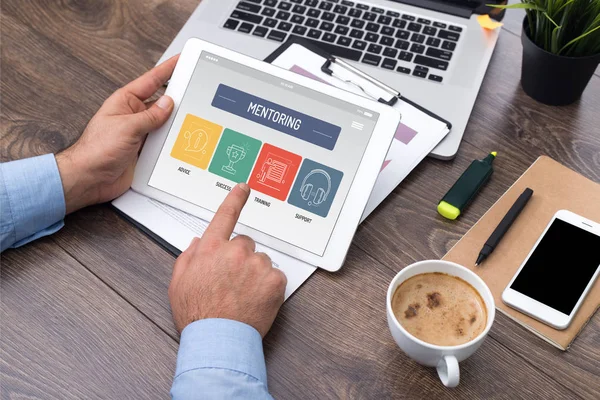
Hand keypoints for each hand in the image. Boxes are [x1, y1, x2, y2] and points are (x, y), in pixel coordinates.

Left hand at [56, 55, 178, 213]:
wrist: (89, 178)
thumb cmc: (96, 150)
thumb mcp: (127, 127)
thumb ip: (150, 115)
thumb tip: (168, 104)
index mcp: (125, 101)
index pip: (151, 80)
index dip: (167, 69)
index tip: (181, 60)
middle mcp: (134, 116)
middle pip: (162, 103)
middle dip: (177, 100)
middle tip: (195, 93)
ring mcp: (140, 134)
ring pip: (165, 125)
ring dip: (175, 126)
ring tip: (190, 120)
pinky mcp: (144, 151)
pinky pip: (163, 143)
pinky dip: (172, 143)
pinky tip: (181, 141)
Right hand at [168, 183, 287, 336]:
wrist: (218, 340)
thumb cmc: (197, 314)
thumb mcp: (179, 283)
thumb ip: (189, 257)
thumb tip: (199, 244)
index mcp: (211, 248)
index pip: (225, 216)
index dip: (235, 199)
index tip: (244, 188)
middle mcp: (236, 251)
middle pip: (245, 243)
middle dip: (241, 257)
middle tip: (233, 281)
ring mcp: (257, 265)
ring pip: (261, 261)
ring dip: (255, 273)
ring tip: (243, 295)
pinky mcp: (275, 280)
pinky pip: (275, 276)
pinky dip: (269, 287)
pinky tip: (255, 300)